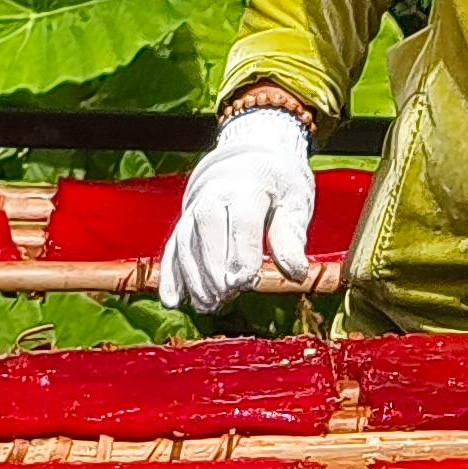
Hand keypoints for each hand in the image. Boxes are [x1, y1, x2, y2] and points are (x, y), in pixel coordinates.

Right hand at [157, 104, 326, 318]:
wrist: (248, 163)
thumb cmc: (278, 187)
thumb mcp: (294, 205)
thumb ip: (291, 237)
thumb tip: (296, 273)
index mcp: (248, 186)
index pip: (242, 219)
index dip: (242, 252)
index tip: (247, 282)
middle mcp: (215, 194)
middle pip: (208, 227)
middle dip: (215, 266)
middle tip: (228, 295)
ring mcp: (195, 209)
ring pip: (187, 241)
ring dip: (195, 277)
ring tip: (210, 305)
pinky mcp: (185, 226)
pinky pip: (173, 249)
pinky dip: (171, 276)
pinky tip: (174, 301)